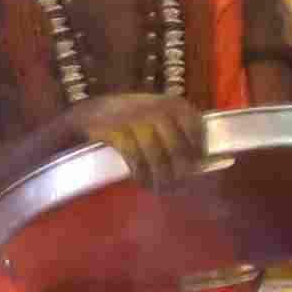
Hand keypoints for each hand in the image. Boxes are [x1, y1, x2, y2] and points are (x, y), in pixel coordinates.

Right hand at [86, 98, 206, 174]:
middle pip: (177, 146)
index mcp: (175, 104)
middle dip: (180, 170)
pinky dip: (140, 172)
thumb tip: (199, 161)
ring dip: (160, 175)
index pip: (196, 130)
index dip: (198, 153)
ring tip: (161, 187)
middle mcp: (157, 109)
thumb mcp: (161, 112)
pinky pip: (133, 156)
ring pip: (156, 154)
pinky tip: (142, 180)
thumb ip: (179, 129)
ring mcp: (135, 118)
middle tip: (179, 185)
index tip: (197, 169)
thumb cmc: (135, 116)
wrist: (92, 110)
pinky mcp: (114, 130)